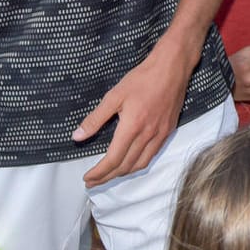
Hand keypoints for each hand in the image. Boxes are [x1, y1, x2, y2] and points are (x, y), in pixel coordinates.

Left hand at [76, 48, 192, 186]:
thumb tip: (77, 136)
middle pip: (125, 166)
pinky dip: (138, 165)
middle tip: (93, 181)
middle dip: (107, 177)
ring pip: (140, 164)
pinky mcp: (168, 132)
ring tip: (109, 176)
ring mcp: (160, 135)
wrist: (172, 69)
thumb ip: (95, 119)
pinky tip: (130, 163)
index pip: (113, 159)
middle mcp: (148, 135)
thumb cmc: (142, 79)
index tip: (87, 178)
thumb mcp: (114, 96)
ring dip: (123, 174)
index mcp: (132, 126)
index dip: (99, 172)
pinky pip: (152, 156)